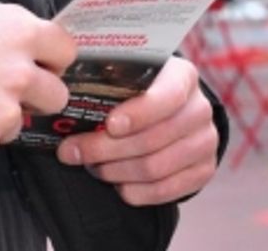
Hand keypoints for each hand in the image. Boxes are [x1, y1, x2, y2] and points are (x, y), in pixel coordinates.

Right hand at [0, 0, 75, 170]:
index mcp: (21, 32)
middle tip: (4, 91)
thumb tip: (22, 40)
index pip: (65, 50)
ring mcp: (2, 114)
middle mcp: (21, 74)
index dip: (51, 59)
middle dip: (36, 95)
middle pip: (56, 94)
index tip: (40, 64)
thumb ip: (5, 27)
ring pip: (18, 123)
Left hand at [56, 56, 217, 205]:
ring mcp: (205, 142)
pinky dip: (134, 191)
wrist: (175, 113)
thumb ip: (107, 88)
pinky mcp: (203, 171)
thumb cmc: (142, 93)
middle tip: (73, 152)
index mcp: (183, 77)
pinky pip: (164, 191)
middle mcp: (200, 109)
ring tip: (93, 166)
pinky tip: (117, 183)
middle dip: (106, 149)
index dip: (138, 113)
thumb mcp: (130, 79)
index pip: (167, 96)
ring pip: (154, 168)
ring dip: (115, 171)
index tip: (109, 124)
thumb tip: (62, 107)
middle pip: (153, 138)